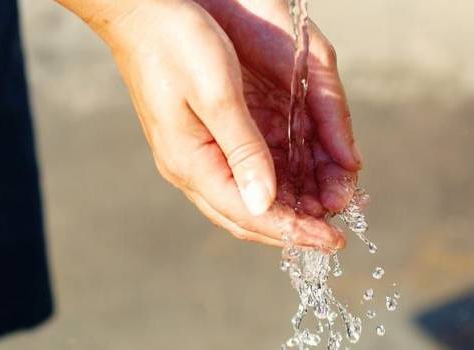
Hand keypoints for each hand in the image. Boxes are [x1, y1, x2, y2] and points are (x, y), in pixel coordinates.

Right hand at [58, 0, 360, 248]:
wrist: (141, 12)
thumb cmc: (176, 44)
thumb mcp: (217, 95)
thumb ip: (243, 150)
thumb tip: (264, 203)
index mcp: (191, 163)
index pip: (250, 214)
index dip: (294, 231)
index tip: (332, 241)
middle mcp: (192, 168)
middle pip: (247, 216)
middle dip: (293, 229)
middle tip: (333, 235)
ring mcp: (195, 155)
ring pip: (246, 199)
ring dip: (286, 209)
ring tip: (324, 211)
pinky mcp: (203, 140)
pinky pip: (242, 176)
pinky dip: (275, 185)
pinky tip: (299, 184)